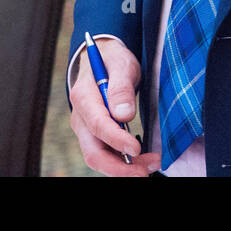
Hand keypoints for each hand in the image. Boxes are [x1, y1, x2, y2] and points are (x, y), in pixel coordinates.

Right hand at [69, 36, 160, 175]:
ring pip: (99, 157)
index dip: (117, 140)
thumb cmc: (113, 60)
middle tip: (145, 171)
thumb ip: (121, 88)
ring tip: (150, 166)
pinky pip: (106, 154)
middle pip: (93, 152)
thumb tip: (123, 115)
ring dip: (123, 168)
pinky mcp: (95, 134)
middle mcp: (80, 117)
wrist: (103, 59)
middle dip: (118, 168)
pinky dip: (122, 162)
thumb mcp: (121, 65)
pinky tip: (142, 161)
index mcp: (83, 97)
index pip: (97, 125)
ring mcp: (86, 128)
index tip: (137, 148)